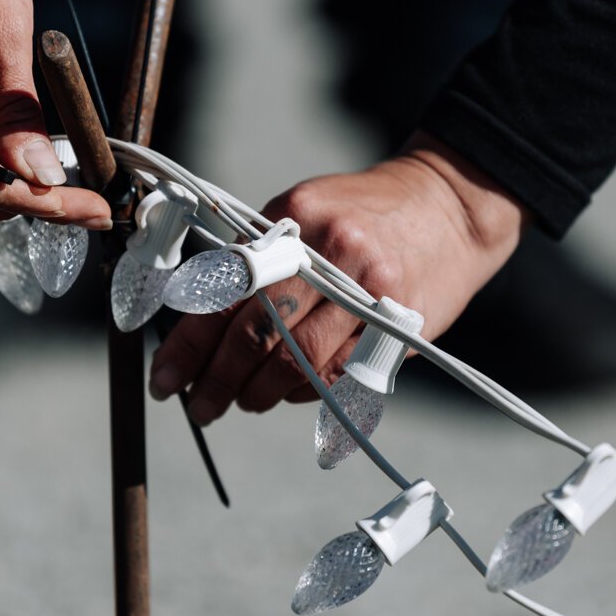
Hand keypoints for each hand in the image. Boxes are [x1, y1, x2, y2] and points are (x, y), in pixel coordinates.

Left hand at [149, 135, 529, 423]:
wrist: (450, 206)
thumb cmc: (361, 213)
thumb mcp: (303, 211)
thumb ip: (256, 258)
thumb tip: (197, 323)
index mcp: (294, 220)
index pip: (225, 291)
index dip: (189, 343)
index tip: (165, 379)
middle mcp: (331, 255)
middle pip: (259, 334)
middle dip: (218, 381)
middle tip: (199, 408)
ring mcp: (369, 292)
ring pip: (299, 364)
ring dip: (260, 393)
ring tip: (242, 402)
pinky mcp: (398, 325)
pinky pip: (339, 375)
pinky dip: (304, 393)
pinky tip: (287, 394)